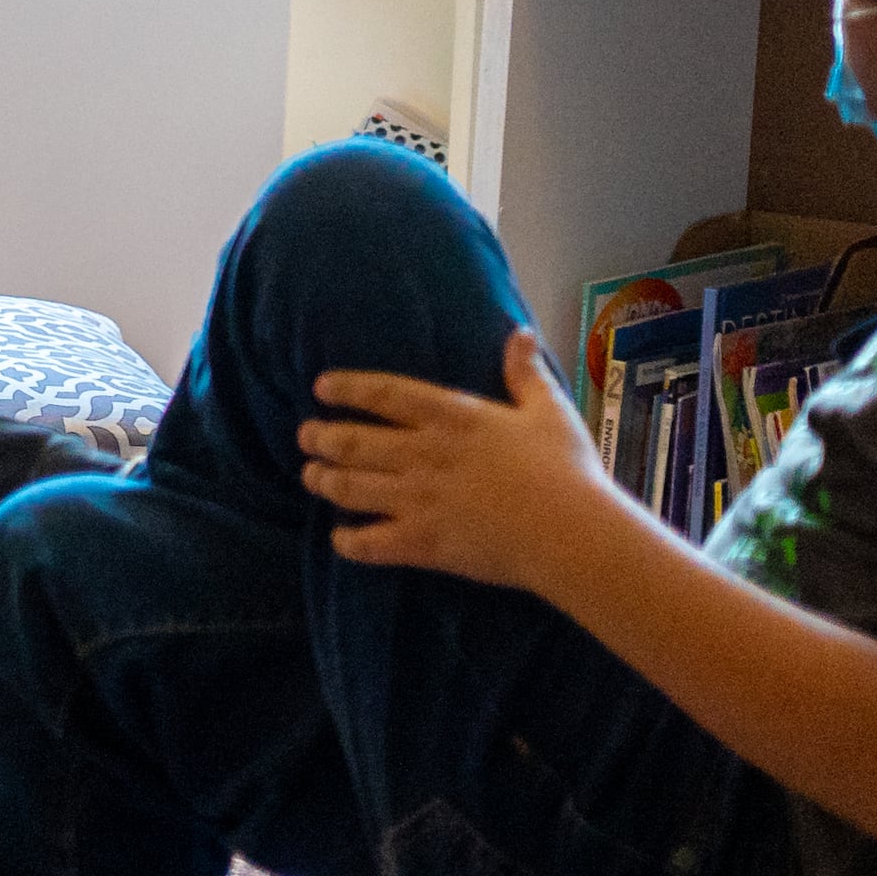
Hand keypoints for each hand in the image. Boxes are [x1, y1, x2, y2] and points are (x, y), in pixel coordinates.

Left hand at [298, 328, 641, 595]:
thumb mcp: (547, 410)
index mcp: (452, 417)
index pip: (384, 394)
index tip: (320, 388)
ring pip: (351, 488)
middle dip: (321, 438)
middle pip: (353, 442)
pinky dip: (348, 542)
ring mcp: (418, 500)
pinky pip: (370, 544)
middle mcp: (424, 454)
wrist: (571, 531)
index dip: (347, 388)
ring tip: (310, 476)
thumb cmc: (566, 468)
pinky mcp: (423, 543)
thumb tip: (520, 331)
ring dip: (323, 481)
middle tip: (305, 437)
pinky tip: (339, 538)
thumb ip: (525, 372)